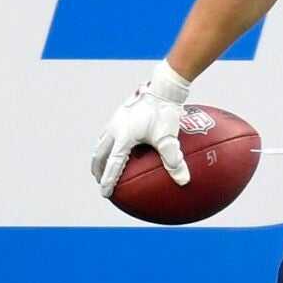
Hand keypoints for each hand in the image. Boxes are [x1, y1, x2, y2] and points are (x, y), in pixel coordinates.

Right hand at [91, 61, 195, 197]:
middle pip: (100, 154)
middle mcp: (116, 128)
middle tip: (100, 182)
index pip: (113, 164)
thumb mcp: (170, 138)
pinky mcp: (120, 114)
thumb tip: (184, 181)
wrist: (163, 88)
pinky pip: (108, 133)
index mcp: (124, 137)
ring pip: (101, 142)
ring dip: (100, 156)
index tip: (105, 194)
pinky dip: (107, 144)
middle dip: (98, 169)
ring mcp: (116, 120)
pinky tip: (116, 146)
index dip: (108, 180)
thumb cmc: (166, 112)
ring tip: (101, 167)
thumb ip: (174, 160)